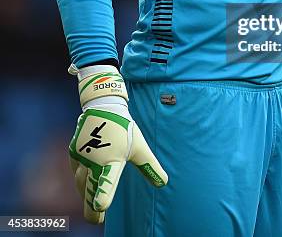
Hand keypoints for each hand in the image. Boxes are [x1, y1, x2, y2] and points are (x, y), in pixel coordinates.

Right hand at [68, 66, 167, 223]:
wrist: (105, 105)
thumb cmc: (124, 127)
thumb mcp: (139, 146)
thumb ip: (149, 166)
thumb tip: (163, 183)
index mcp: (112, 159)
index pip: (107, 179)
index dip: (103, 193)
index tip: (100, 206)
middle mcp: (94, 159)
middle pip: (90, 188)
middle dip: (91, 206)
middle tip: (96, 219)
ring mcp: (82, 155)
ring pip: (81, 181)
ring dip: (85, 194)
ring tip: (91, 207)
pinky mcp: (74, 151)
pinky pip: (76, 171)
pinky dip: (80, 181)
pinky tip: (83, 186)